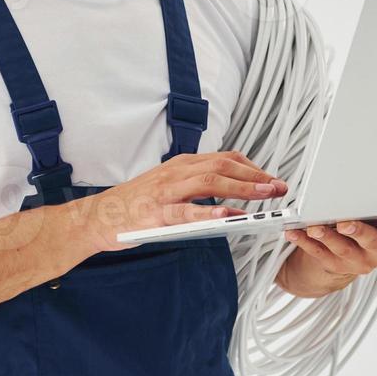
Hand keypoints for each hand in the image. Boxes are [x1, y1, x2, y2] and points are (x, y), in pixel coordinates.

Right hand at [77, 151, 286, 251]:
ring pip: (210, 181)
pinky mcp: (156, 213)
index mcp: (181, 165)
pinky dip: (209, 212)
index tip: (272, 178)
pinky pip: (186, 211)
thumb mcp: (167, 186)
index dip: (253, 167)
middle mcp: (176, 172)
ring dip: (242, 187)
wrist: (97, 217)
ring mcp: (166, 192)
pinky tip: (228, 216)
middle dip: (255, 176)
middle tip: (279, 187)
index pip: (225, 158)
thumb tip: (230, 193)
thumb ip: (194, 185)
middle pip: (223, 166)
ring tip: (265, 196)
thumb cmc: (134, 205)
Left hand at [278, 213, 376, 297]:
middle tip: (345, 223)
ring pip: (342, 248)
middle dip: (359, 231)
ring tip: (314, 227)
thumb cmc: (364, 226)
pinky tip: (295, 231)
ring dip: (326, 236)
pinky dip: (305, 241)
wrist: (340, 257)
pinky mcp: (334, 266)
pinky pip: (318, 253)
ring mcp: (358, 261)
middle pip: (374, 242)